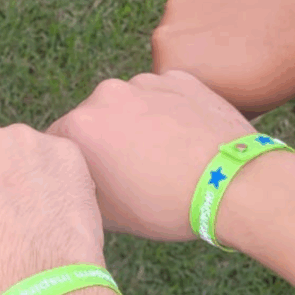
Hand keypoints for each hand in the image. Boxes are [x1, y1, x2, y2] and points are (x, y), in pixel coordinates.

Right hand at [47, 71, 255, 241]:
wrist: (233, 183)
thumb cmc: (166, 205)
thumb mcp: (109, 216)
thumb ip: (80, 191)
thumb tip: (76, 184)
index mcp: (81, 126)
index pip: (60, 143)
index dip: (76, 165)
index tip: (96, 182)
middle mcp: (106, 94)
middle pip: (95, 119)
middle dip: (106, 140)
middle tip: (133, 172)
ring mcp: (146, 82)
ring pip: (130, 105)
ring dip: (137, 124)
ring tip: (165, 157)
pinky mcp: (180, 78)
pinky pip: (164, 96)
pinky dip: (169, 113)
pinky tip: (186, 141)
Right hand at [152, 0, 294, 115]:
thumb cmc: (277, 74)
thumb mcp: (234, 105)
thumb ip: (202, 98)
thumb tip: (196, 95)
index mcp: (170, 67)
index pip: (171, 77)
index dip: (196, 78)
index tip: (221, 75)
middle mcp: (166, 31)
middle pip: (174, 42)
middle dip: (196, 47)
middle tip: (232, 50)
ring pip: (188, 14)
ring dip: (206, 20)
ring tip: (242, 26)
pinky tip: (248, 5)